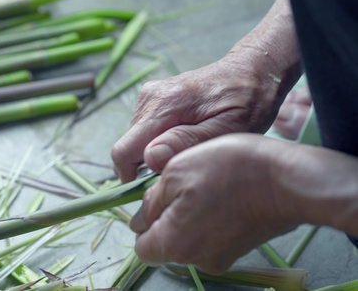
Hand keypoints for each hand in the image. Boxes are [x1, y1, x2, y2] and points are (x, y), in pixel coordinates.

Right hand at [112, 56, 283, 182]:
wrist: (251, 71)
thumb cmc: (247, 102)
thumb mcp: (228, 129)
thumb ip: (187, 142)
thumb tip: (150, 158)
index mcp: (165, 105)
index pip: (123, 151)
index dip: (133, 177)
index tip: (159, 184)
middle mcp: (149, 97)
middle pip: (127, 147)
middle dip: (148, 165)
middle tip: (184, 165)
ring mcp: (149, 95)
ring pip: (134, 141)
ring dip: (154, 153)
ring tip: (188, 148)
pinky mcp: (151, 97)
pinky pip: (143, 130)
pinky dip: (158, 141)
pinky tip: (184, 137)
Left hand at [130, 134, 299, 273]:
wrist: (289, 180)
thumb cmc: (230, 171)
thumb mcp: (176, 172)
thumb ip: (152, 201)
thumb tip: (141, 218)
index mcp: (174, 244)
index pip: (142, 247)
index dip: (143, 221)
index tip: (156, 198)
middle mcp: (195, 260)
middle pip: (166, 243)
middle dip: (167, 217)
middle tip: (183, 185)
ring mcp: (220, 258)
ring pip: (189, 238)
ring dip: (190, 215)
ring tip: (207, 186)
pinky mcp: (238, 249)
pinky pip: (211, 236)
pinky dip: (210, 218)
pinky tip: (222, 195)